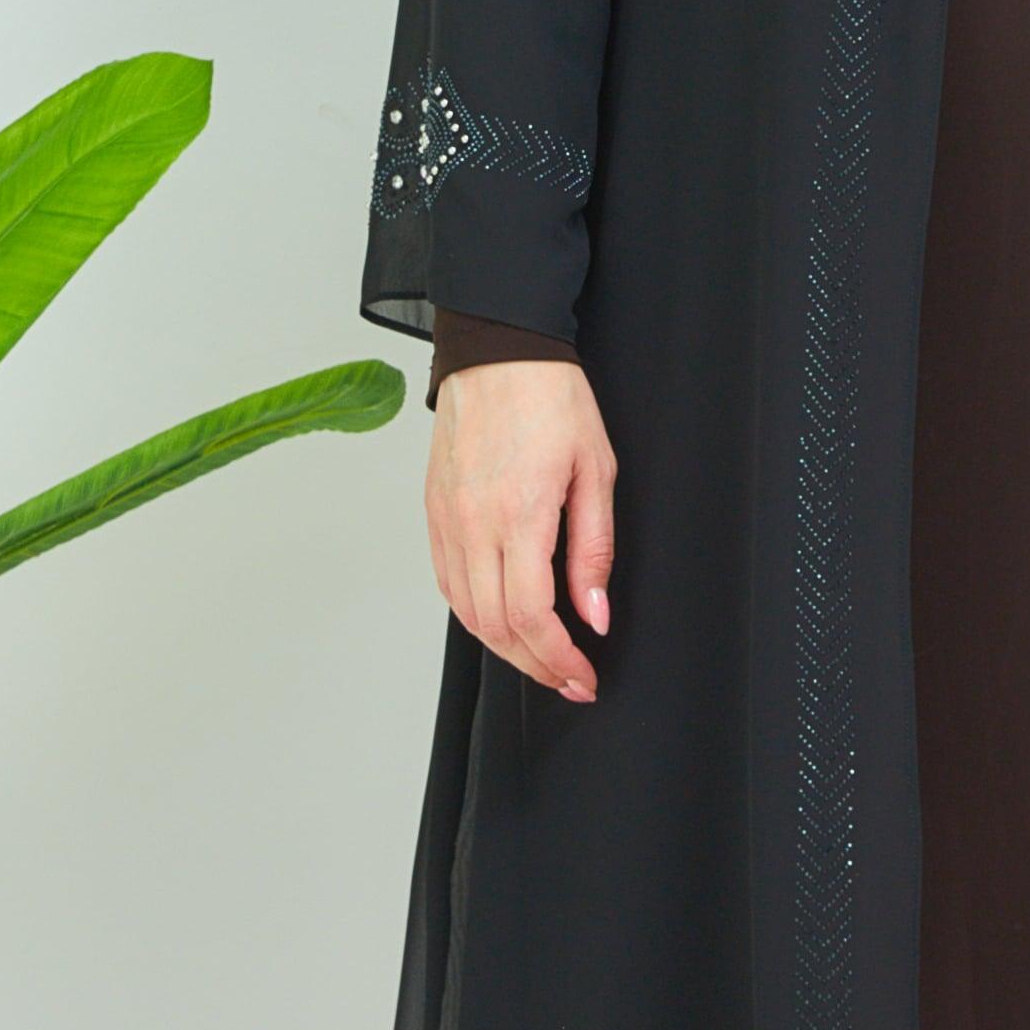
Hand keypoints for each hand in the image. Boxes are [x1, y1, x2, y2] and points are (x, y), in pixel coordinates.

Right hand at [426, 357, 612, 700]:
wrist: (497, 349)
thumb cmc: (552, 398)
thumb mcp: (596, 470)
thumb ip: (593, 549)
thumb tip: (592, 613)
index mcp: (518, 515)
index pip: (531, 616)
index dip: (558, 659)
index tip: (583, 676)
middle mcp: (473, 524)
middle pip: (496, 626)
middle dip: (535, 665)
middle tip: (570, 679)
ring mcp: (447, 520)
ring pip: (466, 612)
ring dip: (505, 647)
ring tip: (541, 658)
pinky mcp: (434, 512)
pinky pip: (448, 582)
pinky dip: (474, 614)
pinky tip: (503, 621)